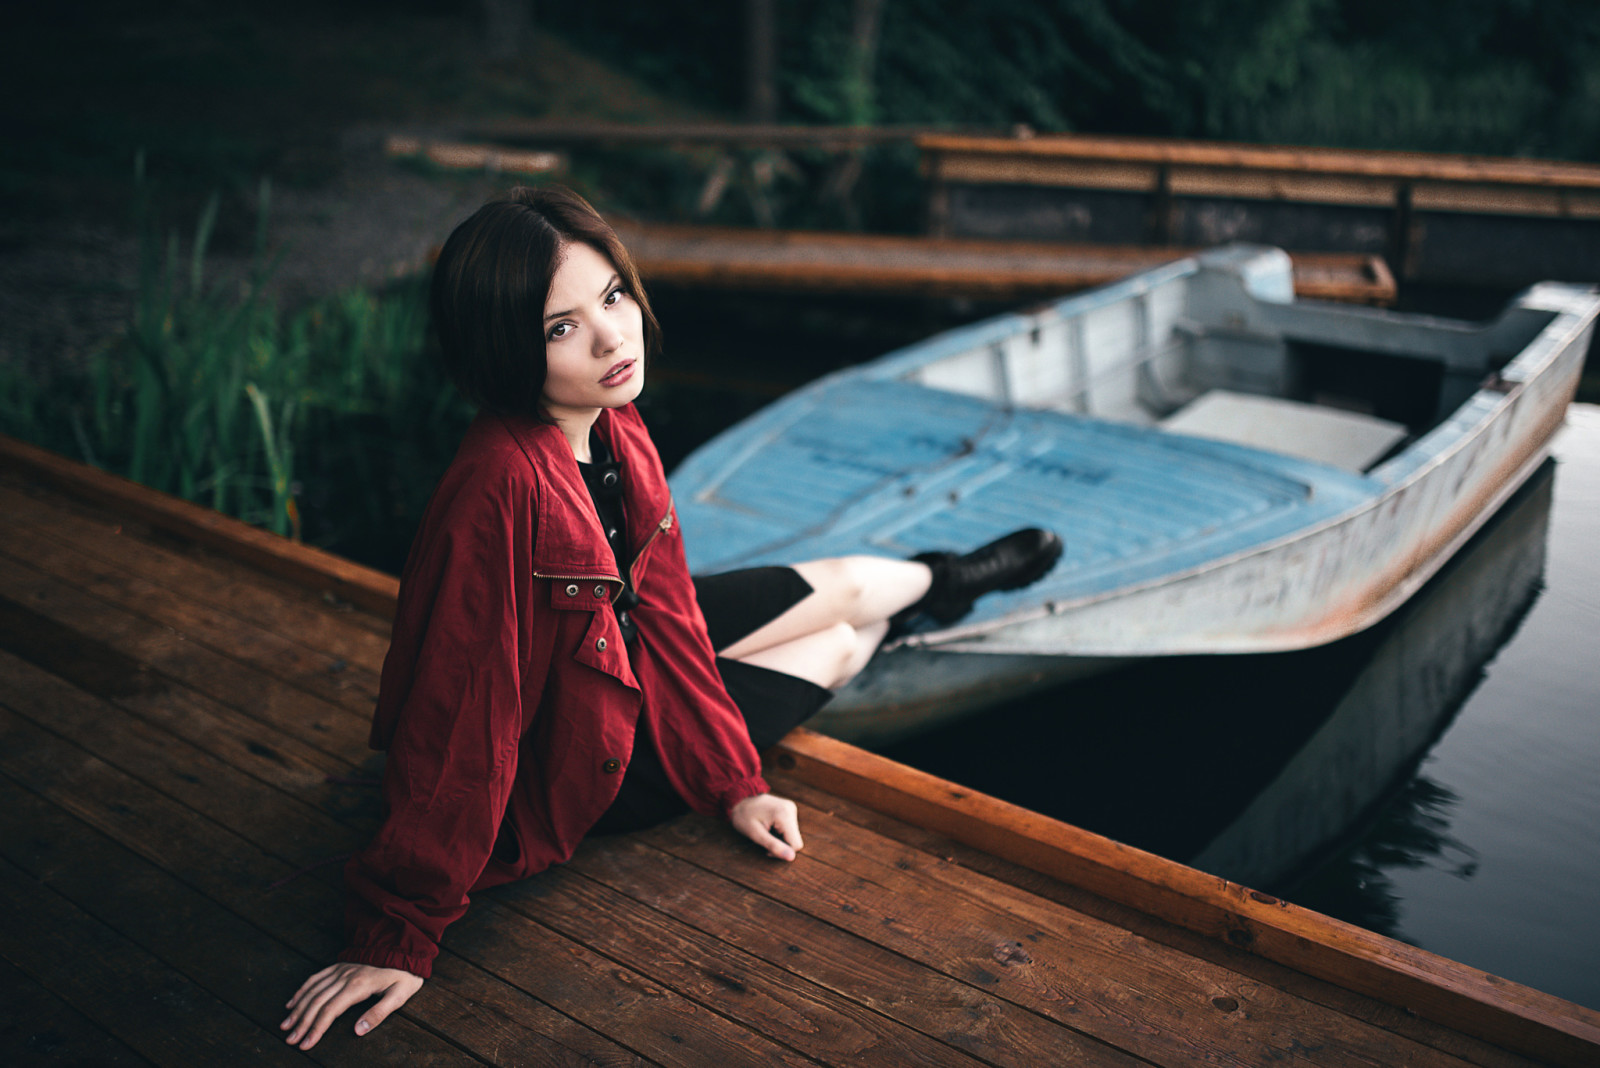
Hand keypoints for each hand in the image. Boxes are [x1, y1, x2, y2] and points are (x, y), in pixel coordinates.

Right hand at [281, 961, 422, 1049]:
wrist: (405, 947)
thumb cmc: (404, 974)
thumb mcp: (400, 995)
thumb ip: (379, 1013)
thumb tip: (358, 1031)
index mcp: (358, 986)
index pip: (330, 1010)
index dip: (316, 1028)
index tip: (306, 1044)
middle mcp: (344, 977)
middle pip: (317, 1002)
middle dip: (301, 1023)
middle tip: (290, 1040)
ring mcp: (340, 970)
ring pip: (312, 990)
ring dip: (297, 1009)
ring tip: (285, 1026)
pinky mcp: (340, 966)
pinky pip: (315, 978)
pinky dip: (302, 990)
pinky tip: (292, 1002)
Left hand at [729, 792, 803, 860]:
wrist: (739, 800)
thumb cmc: (744, 817)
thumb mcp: (756, 834)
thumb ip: (774, 846)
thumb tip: (791, 857)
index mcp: (784, 814)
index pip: (796, 844)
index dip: (782, 851)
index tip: (767, 849)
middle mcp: (791, 809)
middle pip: (795, 840)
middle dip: (781, 845)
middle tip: (764, 841)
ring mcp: (791, 808)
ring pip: (793, 835)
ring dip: (780, 839)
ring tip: (766, 832)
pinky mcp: (789, 810)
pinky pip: (790, 829)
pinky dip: (780, 833)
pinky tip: (770, 828)